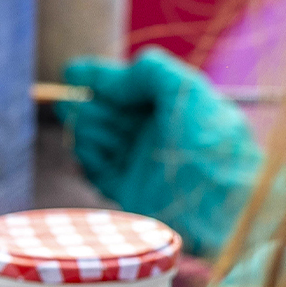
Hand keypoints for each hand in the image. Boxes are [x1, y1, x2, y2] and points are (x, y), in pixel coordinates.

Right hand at [58, 47, 262, 256]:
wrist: (214, 215)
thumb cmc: (210, 151)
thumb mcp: (189, 95)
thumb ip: (152, 71)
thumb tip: (114, 77)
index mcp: (176, 107)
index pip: (132, 85)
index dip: (101, 77)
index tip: (71, 71)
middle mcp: (157, 132)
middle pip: (109, 109)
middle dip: (89, 104)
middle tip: (73, 105)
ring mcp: (140, 162)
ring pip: (97, 136)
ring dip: (88, 130)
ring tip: (100, 135)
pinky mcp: (126, 190)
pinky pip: (93, 168)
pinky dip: (87, 157)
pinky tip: (92, 154)